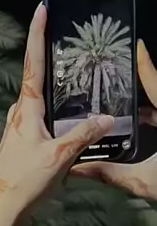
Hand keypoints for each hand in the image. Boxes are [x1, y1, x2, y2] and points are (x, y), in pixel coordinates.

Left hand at [0, 3, 113, 225]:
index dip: (37, 34)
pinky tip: (68, 120)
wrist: (2, 212)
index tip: (40, 9)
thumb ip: (84, 134)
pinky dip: (54, 112)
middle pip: (35, 78)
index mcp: (26, 108)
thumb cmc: (25, 180)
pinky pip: (40, 118)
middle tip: (66, 39)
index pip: (33, 63)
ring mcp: (17, 127)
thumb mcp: (60, 156)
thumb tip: (106, 117)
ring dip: (53, 89)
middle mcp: (18, 112)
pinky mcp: (21, 143)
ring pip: (39, 100)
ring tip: (75, 78)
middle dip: (48, 58)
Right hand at [73, 39, 156, 199]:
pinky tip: (137, 122)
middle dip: (140, 84)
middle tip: (116, 76)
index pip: (156, 85)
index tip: (138, 45)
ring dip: (145, 105)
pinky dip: (152, 118)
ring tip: (120, 101)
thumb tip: (76, 169)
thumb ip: (110, 173)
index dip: (146, 65)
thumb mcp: (143, 180)